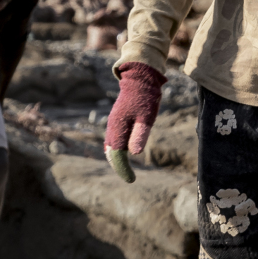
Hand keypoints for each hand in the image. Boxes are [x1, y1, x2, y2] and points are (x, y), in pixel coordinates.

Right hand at [105, 62, 164, 182]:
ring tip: (126, 170)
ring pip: (111, 146)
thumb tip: (134, 154)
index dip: (123, 168)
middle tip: (129, 179)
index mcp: (118, 128)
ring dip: (117, 159)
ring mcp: (113, 123)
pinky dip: (116, 150)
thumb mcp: (147, 117)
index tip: (131, 180)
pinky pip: (113, 139)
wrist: (140, 78)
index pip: (117, 154)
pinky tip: (122, 153)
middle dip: (119, 166)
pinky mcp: (117, 120)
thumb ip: (140, 135)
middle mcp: (112, 127)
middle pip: (111, 152)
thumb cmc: (145, 97)